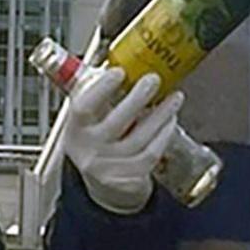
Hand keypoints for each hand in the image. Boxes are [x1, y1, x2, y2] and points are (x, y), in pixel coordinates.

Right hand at [62, 67, 185, 214]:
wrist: (106, 187)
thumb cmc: (99, 145)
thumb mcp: (89, 124)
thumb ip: (98, 98)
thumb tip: (121, 62)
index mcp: (75, 130)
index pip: (83, 108)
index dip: (101, 89)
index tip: (118, 71)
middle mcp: (89, 150)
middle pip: (116, 122)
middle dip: (137, 98)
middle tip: (153, 79)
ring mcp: (110, 166)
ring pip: (140, 137)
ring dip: (161, 114)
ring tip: (174, 97)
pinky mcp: (130, 177)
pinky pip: (152, 151)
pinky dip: (164, 133)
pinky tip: (171, 120)